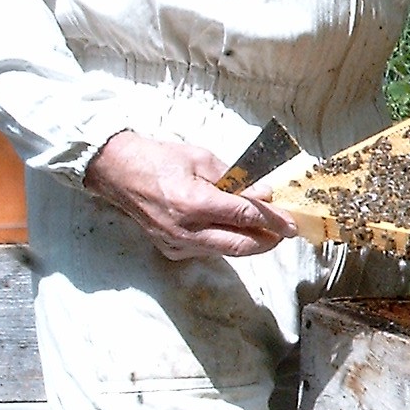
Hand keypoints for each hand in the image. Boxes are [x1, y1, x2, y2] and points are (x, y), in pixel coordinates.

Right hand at [84, 131, 295, 260]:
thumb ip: (235, 179)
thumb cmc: (159, 159)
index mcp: (194, 203)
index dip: (273, 221)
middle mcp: (186, 230)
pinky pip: (208, 250)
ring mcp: (176, 244)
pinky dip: (225, 241)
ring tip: (264, 229)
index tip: (292, 223)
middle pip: (240, 245)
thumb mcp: (201, 158)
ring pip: (226, 251)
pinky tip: (232, 229)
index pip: (245, 217)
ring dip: (249, 242)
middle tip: (284, 231)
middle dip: (267, 240)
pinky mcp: (170, 250)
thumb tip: (263, 194)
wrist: (117, 172)